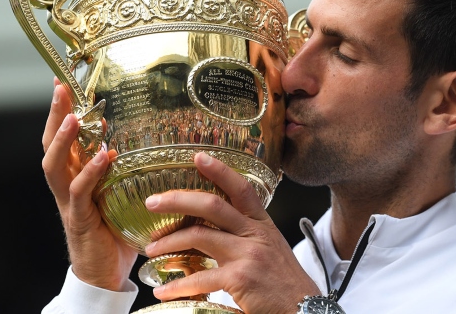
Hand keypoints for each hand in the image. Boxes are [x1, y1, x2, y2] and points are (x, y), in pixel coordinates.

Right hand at [42, 78, 136, 290]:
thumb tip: (133, 144)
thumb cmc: (114, 233)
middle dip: (55, 115)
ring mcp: (69, 203)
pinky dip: (89, 173)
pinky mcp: (79, 220)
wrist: (105, 274)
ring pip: (55, 166)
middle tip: (61, 88)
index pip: (62, 137)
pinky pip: (78, 193)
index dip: (60, 110)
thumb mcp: (118, 193)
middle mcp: (66, 186)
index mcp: (74, 176)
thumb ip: (121, 170)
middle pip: (51, 144)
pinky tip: (102, 157)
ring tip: (74, 117)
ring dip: (64, 140)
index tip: (62, 81)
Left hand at [144, 153, 319, 312]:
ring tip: (151, 250)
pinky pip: (200, 278)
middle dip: (177, 200)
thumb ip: (248, 237)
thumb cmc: (285, 286)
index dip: (220, 170)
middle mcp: (255, 234)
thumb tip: (216, 232)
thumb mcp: (271, 251)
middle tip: (152, 203)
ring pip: (199, 236)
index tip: (198, 157)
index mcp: (262, 226)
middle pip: (212, 205)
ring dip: (169, 242)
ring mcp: (248, 255)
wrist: (304, 311)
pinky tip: (163, 290)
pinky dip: (178, 285)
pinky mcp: (240, 278)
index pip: (241, 189)